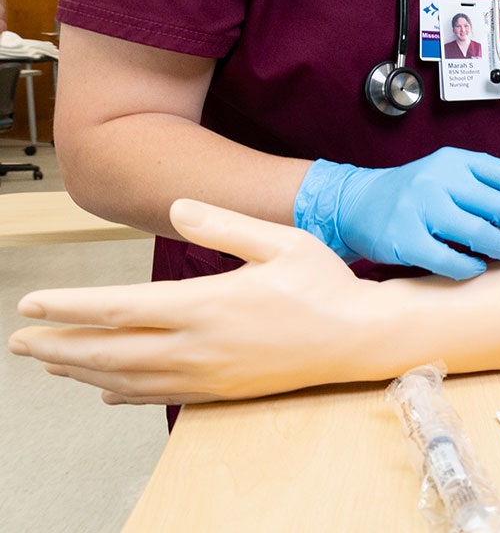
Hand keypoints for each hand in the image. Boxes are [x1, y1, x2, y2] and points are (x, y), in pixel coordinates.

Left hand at [9, 199, 395, 403]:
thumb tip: (179, 206)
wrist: (361, 339)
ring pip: (127, 378)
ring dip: (80, 371)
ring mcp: (209, 373)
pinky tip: (103, 390)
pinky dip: (122, 394)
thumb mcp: (281, 241)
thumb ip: (225, 224)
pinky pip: (159, 396)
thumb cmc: (326, 285)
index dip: (70, 308)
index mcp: (208, 304)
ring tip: (48, 362)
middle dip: (58, 346)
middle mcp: (200, 345)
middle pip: (109, 351)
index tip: (32, 305)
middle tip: (20, 342)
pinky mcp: (222, 391)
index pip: (120, 308)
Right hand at [294, 147, 499, 279]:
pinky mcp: (404, 238)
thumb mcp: (446, 174)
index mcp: (454, 160)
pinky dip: (469, 266)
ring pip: (477, 232)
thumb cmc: (412, 192)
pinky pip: (447, 258)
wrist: (356, 202)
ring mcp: (419, 208)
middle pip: (498, 205)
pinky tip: (478, 267)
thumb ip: (483, 185)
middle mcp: (438, 179)